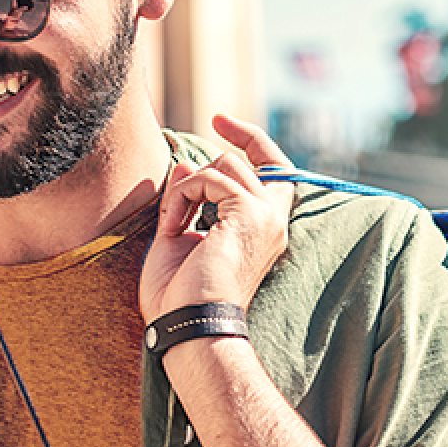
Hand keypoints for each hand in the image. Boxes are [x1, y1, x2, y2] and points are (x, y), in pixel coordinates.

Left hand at [141, 114, 296, 319]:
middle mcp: (273, 221)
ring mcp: (266, 216)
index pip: (274, 170)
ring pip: (226, 163)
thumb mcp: (179, 237)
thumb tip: (187, 165)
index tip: (220, 120)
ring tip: (173, 222)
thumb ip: (187, 200)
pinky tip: (173, 227)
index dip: (251, 139)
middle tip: (205, 141)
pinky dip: (183, 196)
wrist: (189, 326)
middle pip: (258, 157)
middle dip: (225, 148)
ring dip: (189, 186)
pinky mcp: (251, 214)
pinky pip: (209, 178)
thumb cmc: (180, 296)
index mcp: (263, 229)